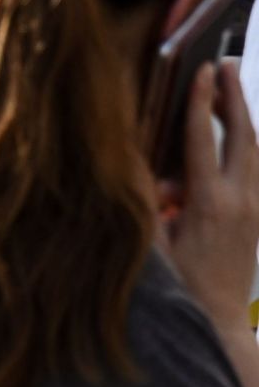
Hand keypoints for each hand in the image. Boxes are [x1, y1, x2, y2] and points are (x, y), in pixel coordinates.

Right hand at [158, 60, 258, 329]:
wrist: (219, 321)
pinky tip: (238, 134)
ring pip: (257, 150)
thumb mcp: (153, 243)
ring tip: (231, 88)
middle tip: (225, 64)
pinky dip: (248, 143)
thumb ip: (148, 202)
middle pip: (244, 136)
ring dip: (243, 116)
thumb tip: (139, 163)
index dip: (201, 103)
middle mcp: (242, 201)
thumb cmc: (181, 287)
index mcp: (211, 204)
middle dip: (233, 97)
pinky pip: (258, 169)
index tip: (201, 71)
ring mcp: (256, 209)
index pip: (205, 141)